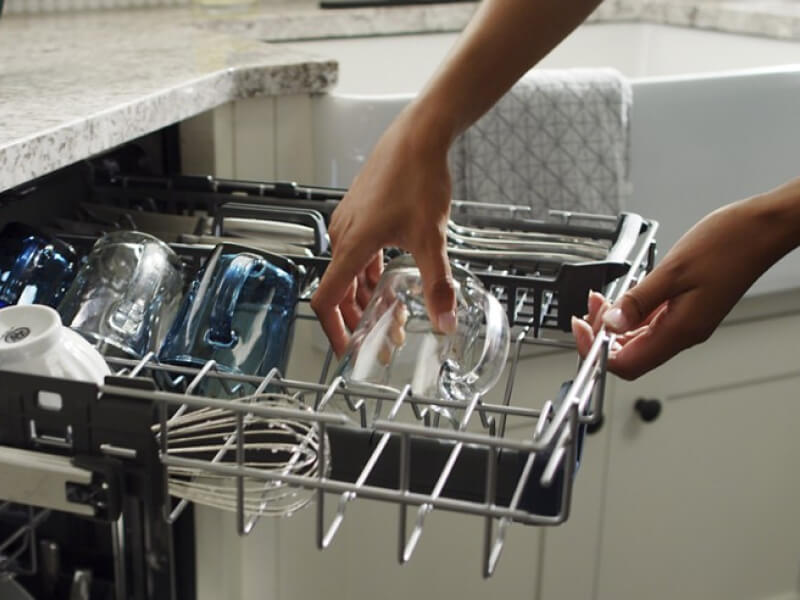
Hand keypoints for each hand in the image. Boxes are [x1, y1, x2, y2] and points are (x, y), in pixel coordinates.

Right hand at [310, 108, 457, 356]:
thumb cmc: (417, 177)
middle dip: (359, 320)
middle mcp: (344, 235)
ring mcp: (350, 222)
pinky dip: (369, 275)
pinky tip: (389, 282)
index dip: (334, 330)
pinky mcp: (360, 213)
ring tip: (390, 316)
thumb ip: (437, 285)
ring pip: (349, 273)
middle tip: (381, 340)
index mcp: (352, 246)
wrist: (419, 136)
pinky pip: (357, 254)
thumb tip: (445, 320)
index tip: (347, 349)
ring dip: (366, 298)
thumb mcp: (430, 238)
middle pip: (340, 291)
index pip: (326, 300)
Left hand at [572, 180, 799, 378]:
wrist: (762, 229)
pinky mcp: (687, 310)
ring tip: (599, 300)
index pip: (627, 364)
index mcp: (681, 331)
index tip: (581, 330)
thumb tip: (610, 325)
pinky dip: (629, 313)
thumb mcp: (672, 270)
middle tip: (587, 311)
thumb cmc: (728, 244)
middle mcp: (683, 333)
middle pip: (629, 355)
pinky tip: (621, 295)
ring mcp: (685, 323)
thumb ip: (638, 301)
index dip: (598, 352)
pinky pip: (650, 322)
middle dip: (601, 336)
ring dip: (613, 323)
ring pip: (638, 338)